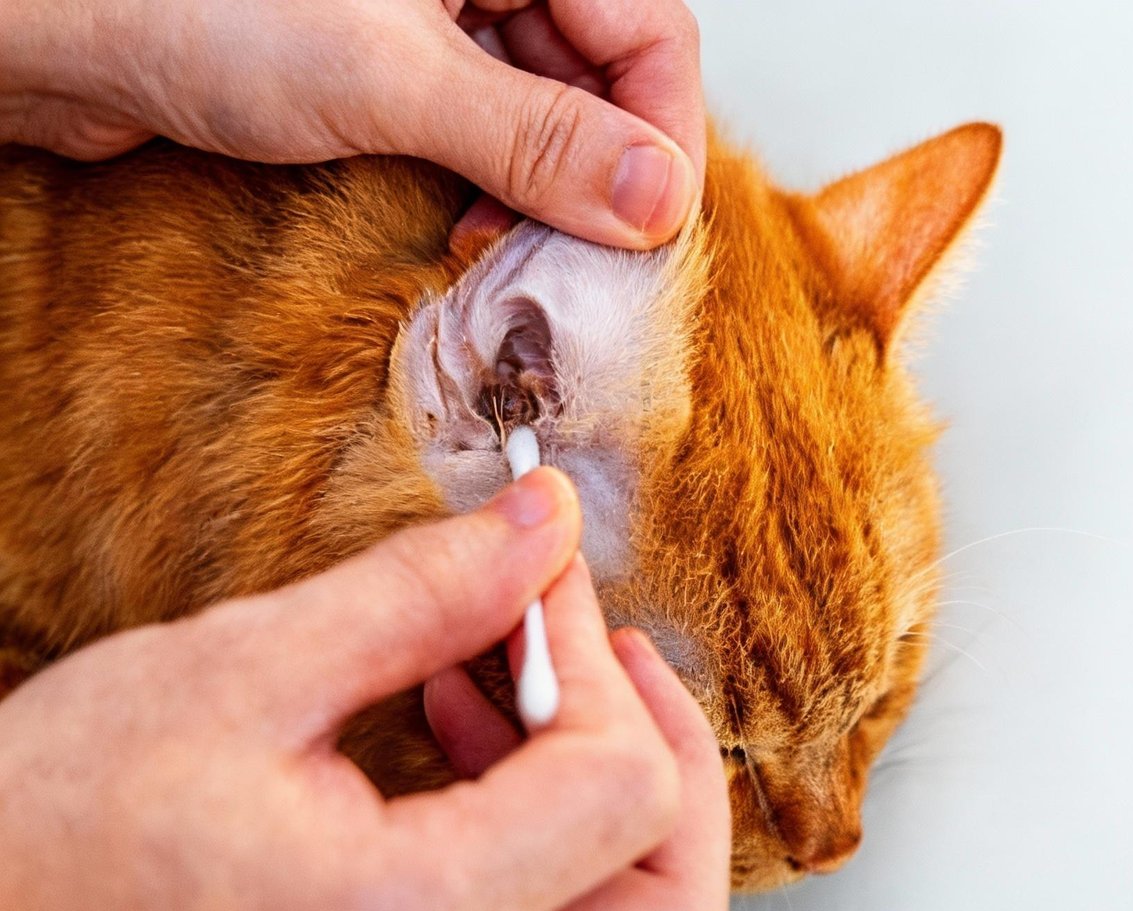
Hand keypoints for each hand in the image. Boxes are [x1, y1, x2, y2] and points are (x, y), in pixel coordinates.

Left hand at [0, 0, 702, 247]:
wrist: (66, 28)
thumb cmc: (198, 4)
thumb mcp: (394, 78)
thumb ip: (537, 139)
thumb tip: (658, 199)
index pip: (649, 29)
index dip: (662, 134)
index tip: (651, 229)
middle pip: (602, 72)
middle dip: (598, 174)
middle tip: (579, 260)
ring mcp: (442, 9)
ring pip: (548, 107)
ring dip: (543, 191)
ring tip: (509, 251)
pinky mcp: (397, 59)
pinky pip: (486, 124)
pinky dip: (492, 185)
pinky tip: (472, 228)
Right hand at [0, 469, 729, 910]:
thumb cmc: (54, 816)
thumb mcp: (246, 666)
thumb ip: (426, 592)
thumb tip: (546, 524)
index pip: (621, 797)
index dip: (599, 664)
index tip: (538, 586)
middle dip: (671, 769)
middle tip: (601, 663)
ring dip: (611, 802)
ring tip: (503, 690)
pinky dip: (551, 842)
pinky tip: (463, 746)